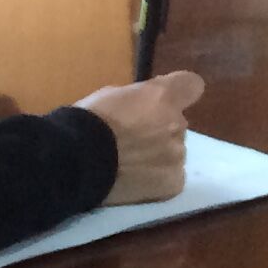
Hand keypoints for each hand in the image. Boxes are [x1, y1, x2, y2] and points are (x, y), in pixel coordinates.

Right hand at [77, 70, 202, 204]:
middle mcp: (176, 123)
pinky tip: (136, 180)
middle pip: (177, 125)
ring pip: (174, 152)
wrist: (76, 161)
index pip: (191, 85)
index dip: (180, 93)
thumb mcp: (111, 96)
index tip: (166, 102)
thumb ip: (138, 99)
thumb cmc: (86, 123)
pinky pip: (172, 178)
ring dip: (158, 156)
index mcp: (162, 96)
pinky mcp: (173, 182)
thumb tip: (144, 105)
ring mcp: (177, 154)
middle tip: (132, 141)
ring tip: (129, 165)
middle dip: (160, 131)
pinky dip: (157, 179)